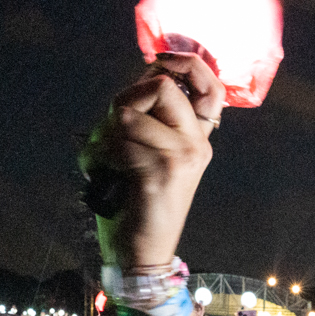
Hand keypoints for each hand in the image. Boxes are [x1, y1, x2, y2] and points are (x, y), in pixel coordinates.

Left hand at [81, 52, 226, 270]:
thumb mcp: (146, 150)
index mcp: (198, 138)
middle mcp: (197, 145)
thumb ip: (150, 114)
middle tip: (112, 131)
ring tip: (106, 158)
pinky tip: (107, 174)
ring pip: (132, 111)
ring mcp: (183, 158)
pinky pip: (121, 139)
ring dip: (106, 132)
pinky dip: (103, 154)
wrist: (138, 253)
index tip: (157, 63)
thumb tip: (148, 73)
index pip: (211, 87)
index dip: (186, 64)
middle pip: (162, 85)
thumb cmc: (133, 201)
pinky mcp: (161, 173)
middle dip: (125, 100)